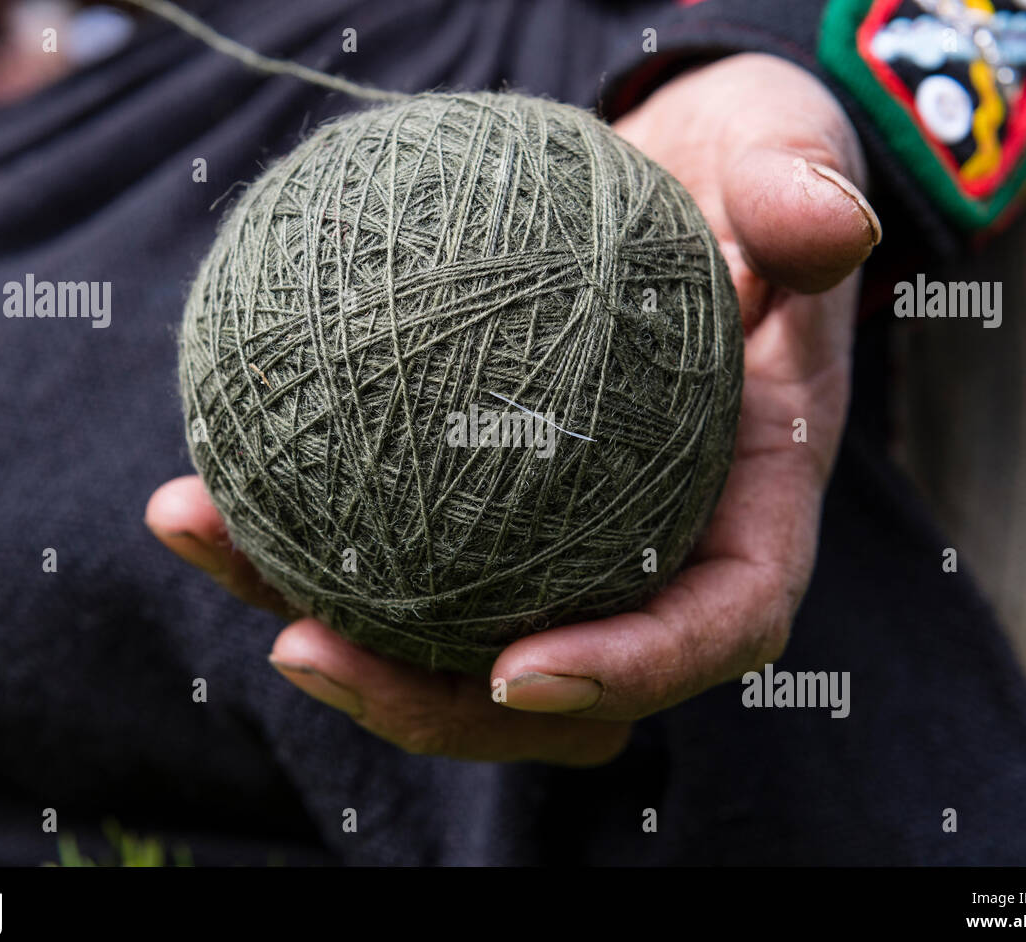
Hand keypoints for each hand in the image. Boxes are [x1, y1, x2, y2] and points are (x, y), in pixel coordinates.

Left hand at [146, 53, 878, 764]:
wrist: (661, 184)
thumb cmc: (734, 178)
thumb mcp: (781, 155)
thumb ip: (802, 190)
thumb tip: (833, 224)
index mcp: (747, 508)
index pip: (714, 626)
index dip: (625, 672)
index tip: (518, 673)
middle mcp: (646, 552)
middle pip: (549, 688)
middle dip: (429, 701)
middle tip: (307, 644)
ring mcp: (553, 544)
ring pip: (444, 638)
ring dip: (319, 621)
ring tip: (199, 530)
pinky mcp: (471, 505)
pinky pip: (381, 545)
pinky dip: (284, 531)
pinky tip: (192, 478)